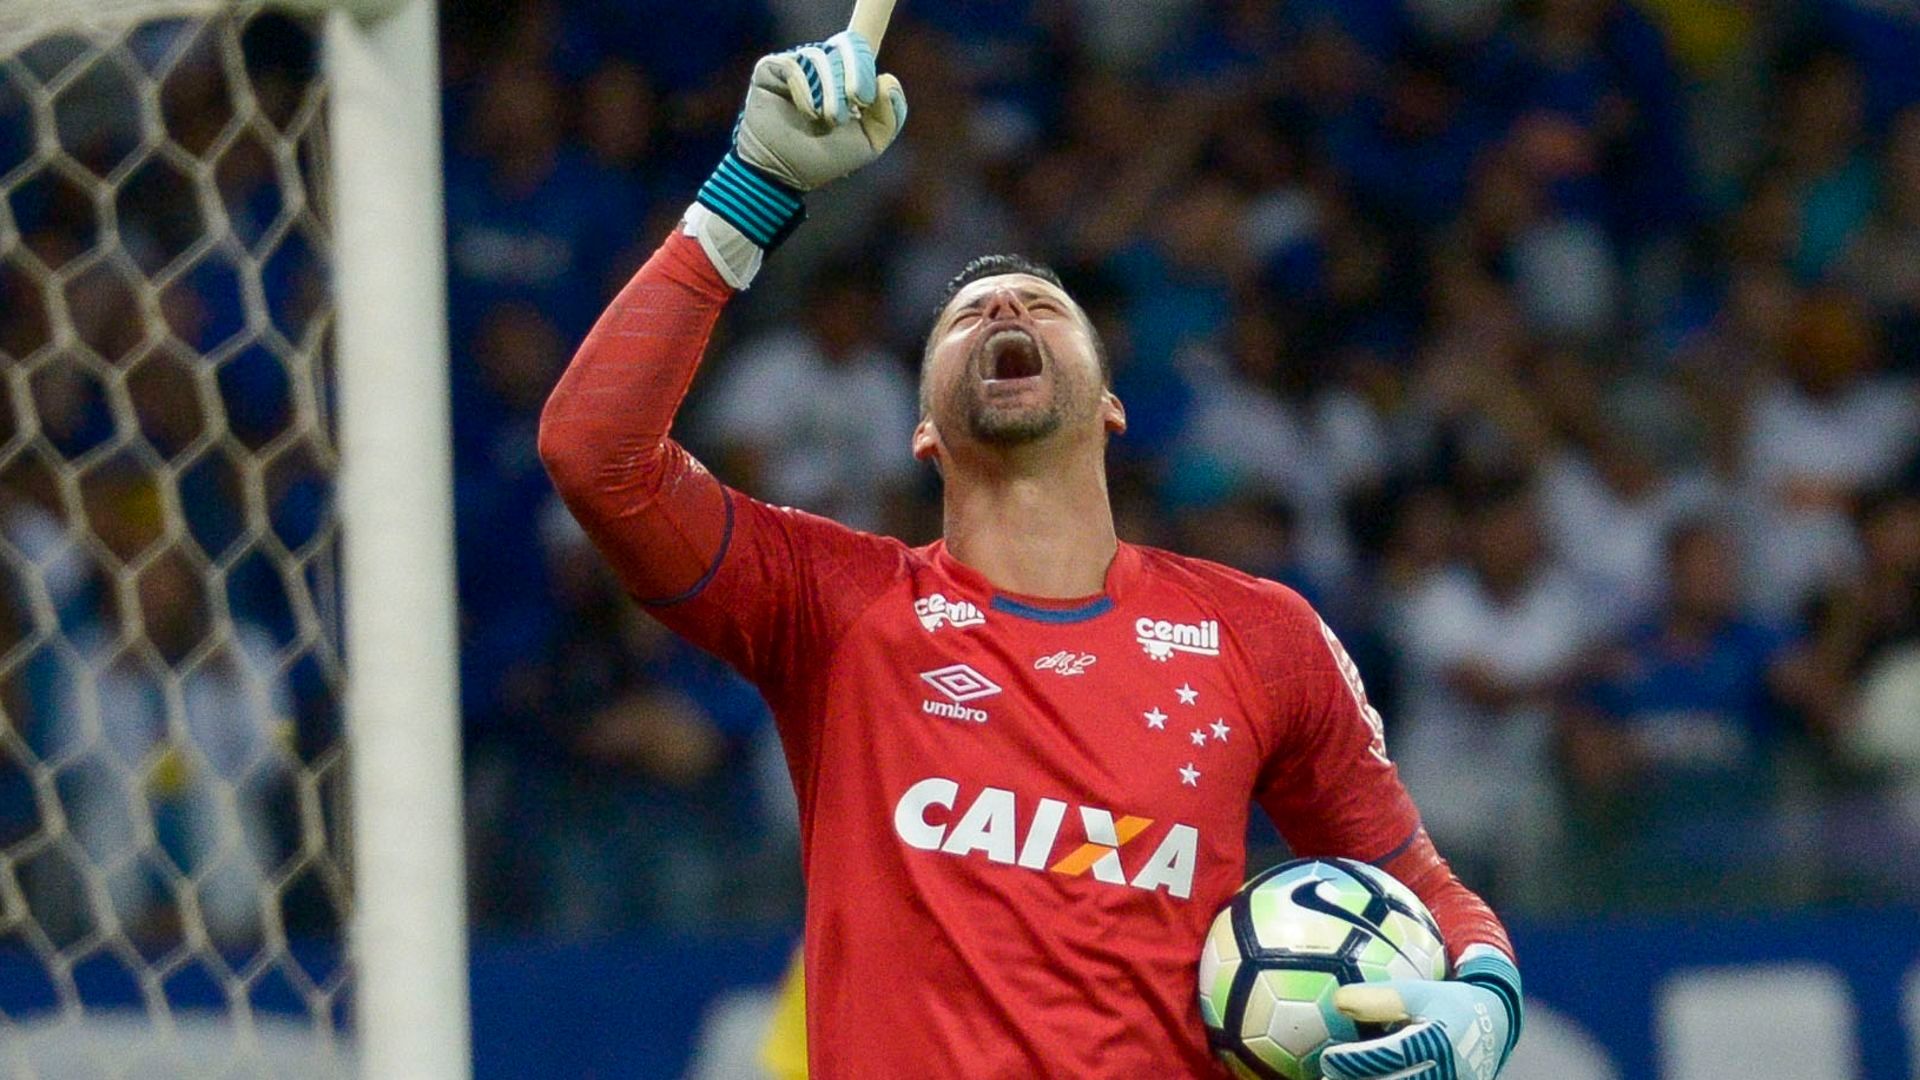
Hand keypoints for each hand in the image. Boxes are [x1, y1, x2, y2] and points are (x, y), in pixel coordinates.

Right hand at [687, 31, 906, 285]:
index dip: (876, 7)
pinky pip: (796, 65)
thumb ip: (889, 115)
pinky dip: (806, 91)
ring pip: (824, 57)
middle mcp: (825, 64)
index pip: (864, 33)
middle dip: (859, 71)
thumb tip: (886, 77)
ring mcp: (797, 64)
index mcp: (850, 75)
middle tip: (857, 101)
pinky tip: (805, 112)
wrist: (786, 175)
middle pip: (851, 44)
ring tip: (827, 119)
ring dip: (831, 92)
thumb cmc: (826, 160)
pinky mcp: (771, 69)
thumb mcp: (870, 143)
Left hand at [1320, 949, 1521, 1079]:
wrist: (1494, 1027)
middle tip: (1325, 1077)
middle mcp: (1444, 1072)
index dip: (1355, 1061)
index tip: (1328, 1058)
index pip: (1388, 1057)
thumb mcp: (1420, 992)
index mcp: (1437, 1042)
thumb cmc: (1449, 1002)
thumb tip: (1338, 1001)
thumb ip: (1382, 998)